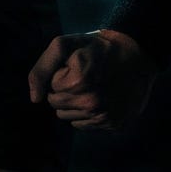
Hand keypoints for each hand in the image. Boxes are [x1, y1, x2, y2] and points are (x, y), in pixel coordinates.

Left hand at [28, 29, 156, 129]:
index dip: (60, 75)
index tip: (76, 66)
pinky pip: (85, 126)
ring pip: (69, 118)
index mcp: (78, 83)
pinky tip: (100, 98)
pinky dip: (87, 113)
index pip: (50, 88)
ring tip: (92, 87)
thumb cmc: (96, 47)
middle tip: (83, 76)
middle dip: (64, 91)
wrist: (136, 54)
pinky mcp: (114, 125)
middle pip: (57, 106)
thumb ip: (42, 68)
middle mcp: (92, 104)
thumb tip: (34, 99)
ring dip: (74, 104)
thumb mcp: (64, 45)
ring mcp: (105, 117)